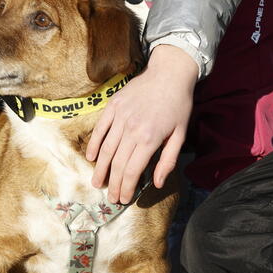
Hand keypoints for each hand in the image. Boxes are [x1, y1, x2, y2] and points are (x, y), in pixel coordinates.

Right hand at [86, 45, 198, 203]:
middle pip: (117, 164)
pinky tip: (92, 158)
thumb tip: (156, 183)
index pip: (132, 170)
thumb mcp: (180, 135)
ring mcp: (120, 117)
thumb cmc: (178, 106)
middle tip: (110, 198)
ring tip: (97, 183)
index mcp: (150, 139)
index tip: (123, 199)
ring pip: (106, 149)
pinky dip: (94, 145)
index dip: (126, 188)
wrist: (169, 73)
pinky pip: (100, 129)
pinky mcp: (113, 106)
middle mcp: (132, 130)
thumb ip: (168, 161)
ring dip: (101, 169)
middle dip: (113, 184)